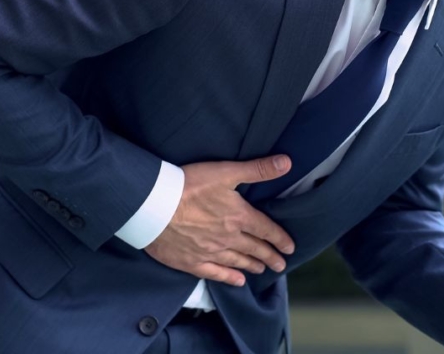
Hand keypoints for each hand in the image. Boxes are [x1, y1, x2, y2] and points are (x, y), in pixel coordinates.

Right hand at [144, 155, 296, 286]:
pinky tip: (238, 281)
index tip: (290, 248)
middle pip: (255, 249)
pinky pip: (215, 273)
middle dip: (270, 257)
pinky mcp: (192, 262)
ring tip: (262, 270)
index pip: (266, 230)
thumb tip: (287, 162)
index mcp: (239, 216)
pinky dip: (229, 277)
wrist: (153, 206)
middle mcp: (229, 238)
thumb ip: (257, 169)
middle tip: (281, 265)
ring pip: (238, 262)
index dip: (280, 239)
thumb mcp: (225, 171)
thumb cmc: (188, 185)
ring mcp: (210, 252)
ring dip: (252, 266)